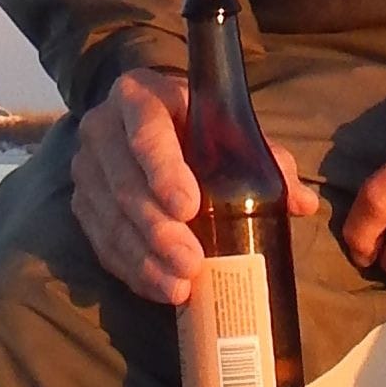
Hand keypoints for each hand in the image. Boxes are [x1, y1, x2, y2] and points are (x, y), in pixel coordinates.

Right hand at [70, 70, 317, 306]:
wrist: (142, 120)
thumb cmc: (196, 124)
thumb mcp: (230, 128)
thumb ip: (266, 160)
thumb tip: (303, 202)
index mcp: (139, 97)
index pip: (147, 132)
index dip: (165, 170)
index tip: (189, 207)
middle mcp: (102, 129)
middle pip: (126, 185)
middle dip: (159, 230)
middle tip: (192, 262)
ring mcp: (87, 169)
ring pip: (111, 220)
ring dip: (145, 259)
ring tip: (180, 287)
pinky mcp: (82, 203)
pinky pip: (102, 243)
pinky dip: (133, 270)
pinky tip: (161, 289)